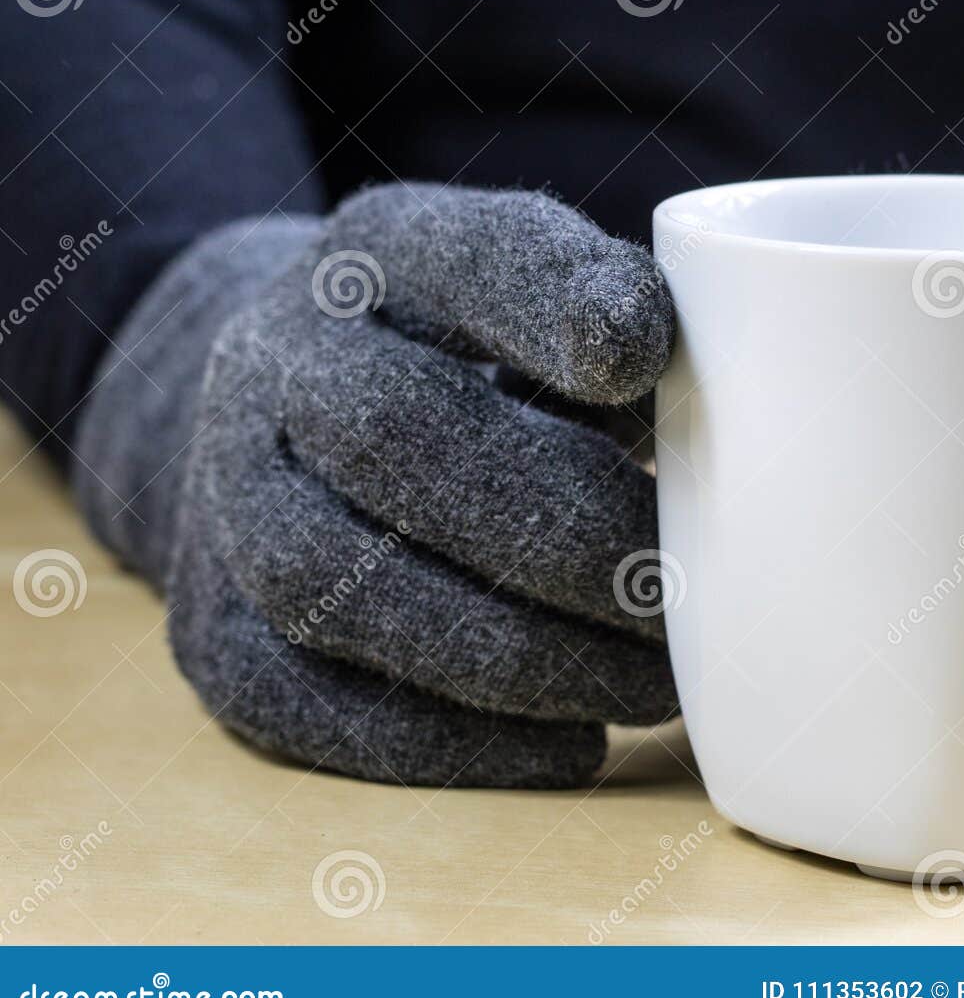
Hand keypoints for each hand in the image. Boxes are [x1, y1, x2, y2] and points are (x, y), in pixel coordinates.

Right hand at [73, 185, 677, 786]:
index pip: (461, 253)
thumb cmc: (476, 367)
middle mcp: (277, 361)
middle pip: (394, 433)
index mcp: (384, 256)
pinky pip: (311, 705)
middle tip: (674, 593)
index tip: (643, 352)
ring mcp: (225, 497)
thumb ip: (622, 322)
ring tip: (649, 687)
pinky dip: (453, 742)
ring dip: (521, 655)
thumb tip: (718, 406)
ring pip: (342, 586)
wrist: (285, 425)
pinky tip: (571, 744)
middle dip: (558, 529)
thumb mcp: (543, 305)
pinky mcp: (212, 633)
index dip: (547, 300)